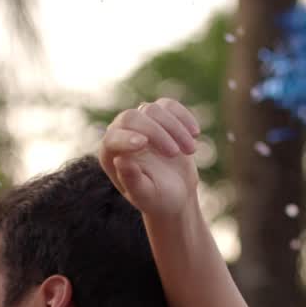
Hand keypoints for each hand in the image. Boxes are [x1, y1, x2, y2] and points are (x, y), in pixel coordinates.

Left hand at [97, 98, 201, 217]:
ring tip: (191, 150)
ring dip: (175, 128)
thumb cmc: (157, 200)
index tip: (144, 144)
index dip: (125, 138)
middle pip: (132, 117)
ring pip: (153, 110)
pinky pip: (169, 106)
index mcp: (110, 154)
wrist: (177, 195)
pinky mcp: (160, 118)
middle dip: (156, 132)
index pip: (112, 138)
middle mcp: (122, 134)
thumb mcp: (145, 196)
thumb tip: (119, 159)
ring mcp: (141, 123)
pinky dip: (183, 116)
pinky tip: (195, 133)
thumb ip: (132, 180)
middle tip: (175, 153)